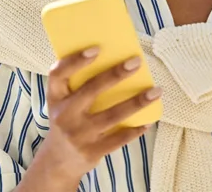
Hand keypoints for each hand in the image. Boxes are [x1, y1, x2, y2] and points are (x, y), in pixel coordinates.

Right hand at [26, 47, 161, 187]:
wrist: (58, 162)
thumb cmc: (67, 120)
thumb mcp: (63, 103)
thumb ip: (78, 85)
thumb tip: (116, 60)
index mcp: (55, 98)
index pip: (58, 74)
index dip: (75, 60)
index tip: (96, 48)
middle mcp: (64, 115)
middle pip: (91, 90)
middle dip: (115, 75)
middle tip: (136, 61)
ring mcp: (78, 135)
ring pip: (112, 115)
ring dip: (137, 102)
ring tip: (156, 91)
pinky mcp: (91, 152)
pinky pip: (119, 138)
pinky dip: (136, 129)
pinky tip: (149, 120)